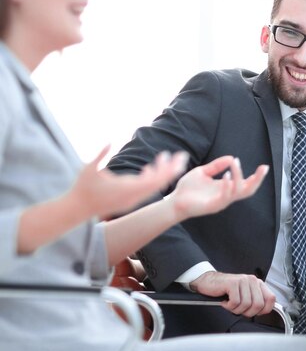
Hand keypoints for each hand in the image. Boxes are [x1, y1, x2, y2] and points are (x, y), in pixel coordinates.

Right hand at [70, 146, 187, 219]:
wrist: (77, 209)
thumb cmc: (81, 188)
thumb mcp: (88, 169)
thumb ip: (100, 155)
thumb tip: (109, 140)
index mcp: (127, 188)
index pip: (155, 180)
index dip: (168, 170)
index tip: (178, 160)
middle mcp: (133, 196)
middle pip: (159, 182)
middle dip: (172, 169)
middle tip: (183, 156)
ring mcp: (132, 199)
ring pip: (153, 186)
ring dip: (162, 172)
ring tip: (168, 157)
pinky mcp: (128, 200)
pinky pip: (145, 189)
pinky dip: (151, 178)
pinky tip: (150, 167)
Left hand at [169, 157, 268, 220]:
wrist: (174, 201)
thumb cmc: (188, 188)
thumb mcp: (203, 172)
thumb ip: (216, 166)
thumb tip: (231, 157)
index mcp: (225, 188)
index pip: (246, 184)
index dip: (256, 177)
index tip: (264, 167)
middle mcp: (226, 196)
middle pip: (249, 190)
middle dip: (257, 180)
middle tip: (263, 168)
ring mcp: (221, 202)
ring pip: (238, 192)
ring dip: (239, 176)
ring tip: (235, 163)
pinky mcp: (213, 206)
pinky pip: (225, 197)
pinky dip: (228, 185)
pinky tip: (226, 175)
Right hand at [190, 271, 275, 316]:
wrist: (209, 282)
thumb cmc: (226, 291)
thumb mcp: (245, 295)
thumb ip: (256, 301)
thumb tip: (266, 310)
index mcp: (258, 283)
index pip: (271, 299)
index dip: (263, 310)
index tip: (253, 311)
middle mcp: (252, 280)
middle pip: (258, 305)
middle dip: (247, 312)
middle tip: (238, 308)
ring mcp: (243, 280)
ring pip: (246, 305)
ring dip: (236, 309)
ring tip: (230, 304)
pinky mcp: (232, 283)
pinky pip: (235, 302)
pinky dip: (229, 306)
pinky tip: (225, 301)